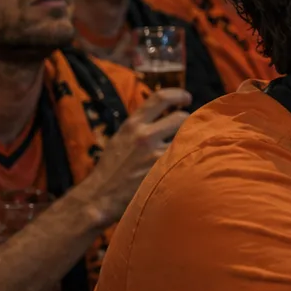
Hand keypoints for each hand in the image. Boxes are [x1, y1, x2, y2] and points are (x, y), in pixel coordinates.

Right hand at [74, 88, 190, 226]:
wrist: (100, 196)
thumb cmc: (111, 169)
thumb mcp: (121, 139)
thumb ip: (141, 127)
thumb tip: (164, 117)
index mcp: (132, 124)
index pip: (160, 97)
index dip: (178, 94)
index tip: (187, 98)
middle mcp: (144, 136)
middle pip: (180, 117)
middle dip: (189, 122)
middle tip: (190, 130)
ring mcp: (154, 154)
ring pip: (186, 138)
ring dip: (190, 142)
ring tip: (188, 149)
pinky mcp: (162, 172)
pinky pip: (184, 159)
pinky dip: (188, 160)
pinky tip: (185, 165)